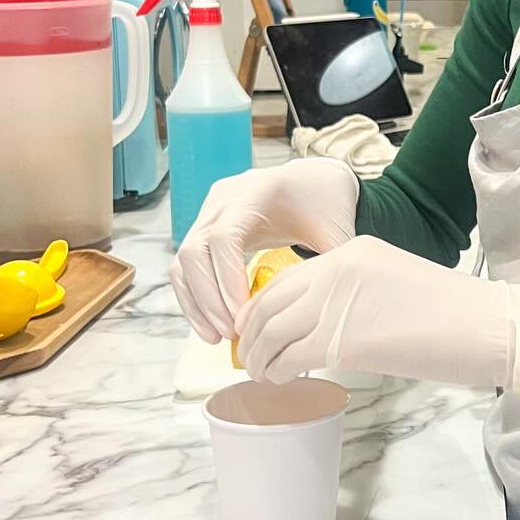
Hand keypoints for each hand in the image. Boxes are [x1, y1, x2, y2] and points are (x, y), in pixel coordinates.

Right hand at [171, 160, 359, 343]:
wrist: (313, 181)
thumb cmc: (325, 204)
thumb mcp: (336, 229)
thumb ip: (331, 265)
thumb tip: (325, 310)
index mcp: (255, 192)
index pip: (223, 237)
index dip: (227, 280)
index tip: (243, 316)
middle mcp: (223, 199)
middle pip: (194, 251)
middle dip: (209, 298)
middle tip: (232, 333)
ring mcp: (209, 212)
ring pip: (183, 261)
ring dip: (197, 303)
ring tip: (218, 338)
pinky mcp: (204, 228)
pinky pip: (186, 266)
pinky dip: (194, 298)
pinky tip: (211, 326)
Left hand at [234, 236, 519, 399]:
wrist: (487, 326)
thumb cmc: (456, 314)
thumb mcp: (396, 283)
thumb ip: (358, 294)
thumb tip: (329, 326)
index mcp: (352, 250)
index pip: (288, 277)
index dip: (263, 307)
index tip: (258, 331)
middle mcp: (337, 268)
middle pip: (269, 301)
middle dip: (252, 333)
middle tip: (250, 358)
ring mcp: (336, 302)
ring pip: (271, 330)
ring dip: (259, 357)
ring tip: (262, 376)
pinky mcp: (342, 340)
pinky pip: (289, 358)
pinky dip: (276, 372)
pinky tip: (280, 382)